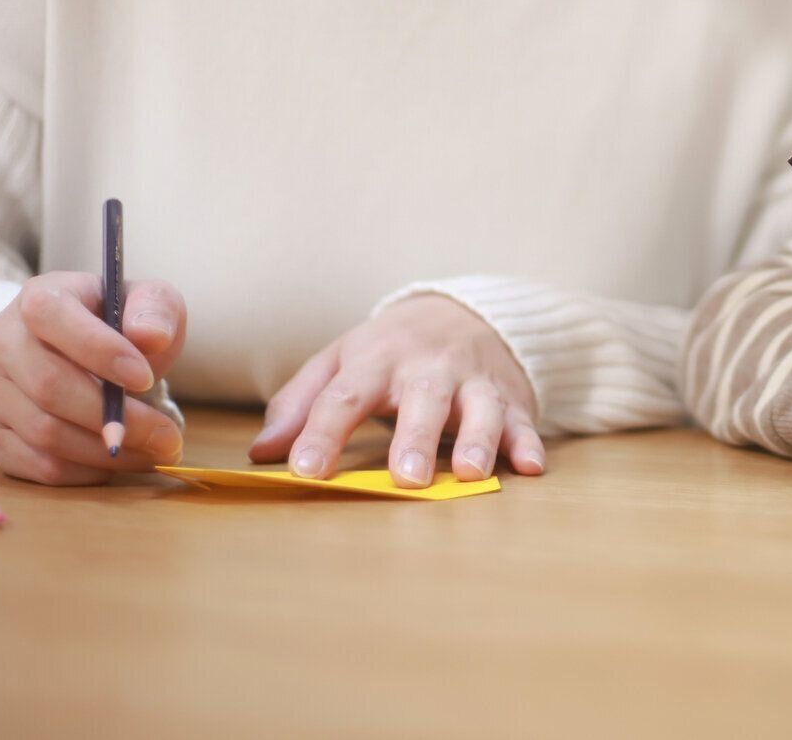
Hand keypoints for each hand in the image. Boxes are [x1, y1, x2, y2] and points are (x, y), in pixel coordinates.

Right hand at [0, 271, 186, 484]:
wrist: (90, 353)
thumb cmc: (122, 324)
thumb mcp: (149, 302)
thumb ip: (155, 309)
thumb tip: (151, 336)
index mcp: (38, 297)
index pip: (52, 317)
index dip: (98, 350)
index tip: (145, 378)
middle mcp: (3, 342)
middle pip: (48, 387)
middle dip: (114, 417)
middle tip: (166, 435)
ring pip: (44, 433)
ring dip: (107, 451)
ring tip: (156, 450)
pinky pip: (38, 465)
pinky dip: (85, 472)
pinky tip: (121, 461)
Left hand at [250, 295, 544, 486]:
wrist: (467, 311)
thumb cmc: (393, 349)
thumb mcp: (342, 360)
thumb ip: (301, 403)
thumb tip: (261, 452)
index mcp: (377, 359)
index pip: (345, 395)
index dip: (323, 432)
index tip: (305, 469)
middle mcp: (428, 369)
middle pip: (422, 400)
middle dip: (415, 439)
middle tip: (405, 479)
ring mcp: (474, 382)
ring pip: (480, 408)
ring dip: (478, 440)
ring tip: (469, 473)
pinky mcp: (511, 398)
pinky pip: (523, 420)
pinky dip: (529, 441)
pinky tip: (530, 465)